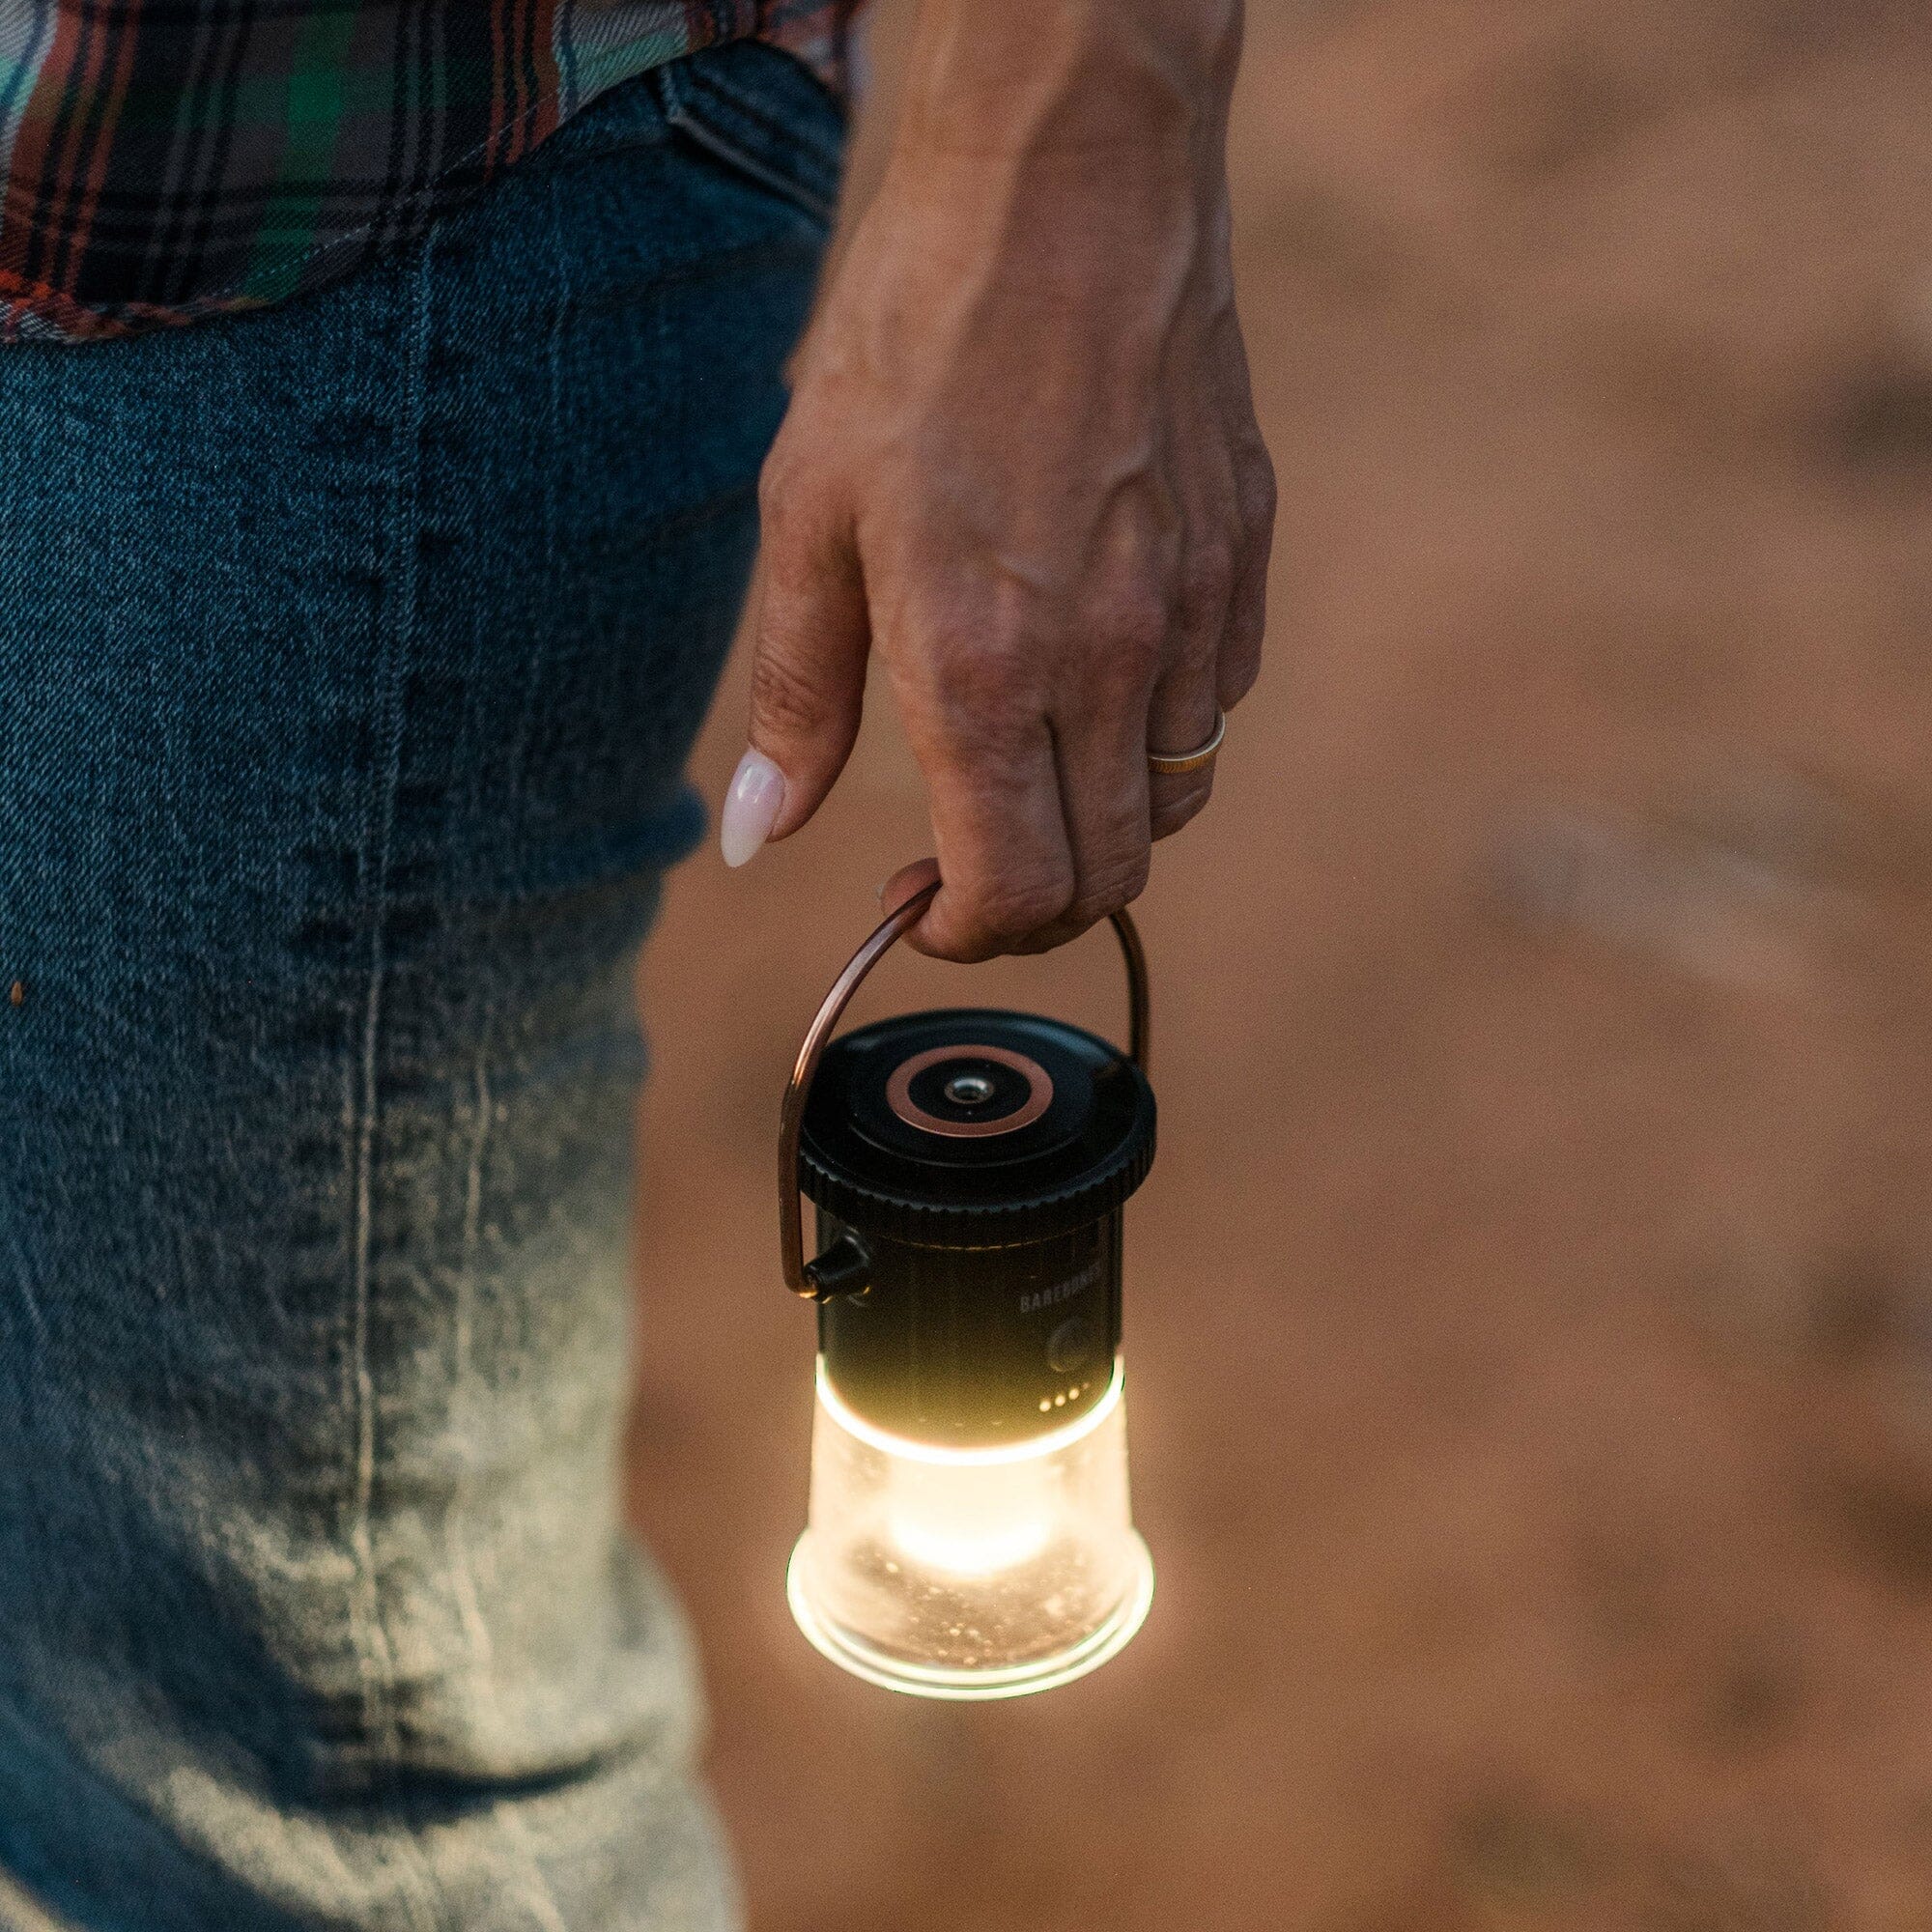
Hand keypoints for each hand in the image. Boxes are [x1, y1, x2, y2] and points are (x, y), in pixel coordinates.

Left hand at [720, 0, 1273, 959]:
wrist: (1068, 182)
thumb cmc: (915, 338)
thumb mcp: (809, 517)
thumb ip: (796, 699)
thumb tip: (758, 838)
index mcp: (981, 664)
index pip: (1013, 889)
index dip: (964, 934)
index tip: (919, 906)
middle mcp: (1106, 661)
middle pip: (1107, 878)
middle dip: (1031, 907)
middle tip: (965, 864)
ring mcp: (1192, 611)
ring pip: (1170, 804)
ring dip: (1096, 825)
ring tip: (1027, 766)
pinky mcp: (1245, 557)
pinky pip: (1214, 705)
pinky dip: (1156, 733)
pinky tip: (1097, 670)